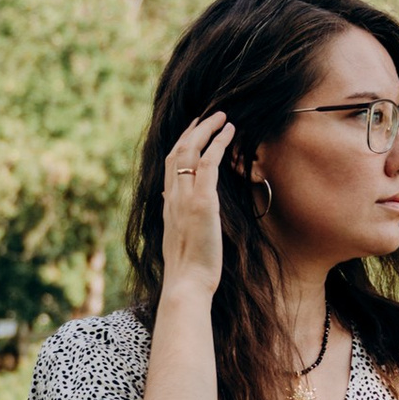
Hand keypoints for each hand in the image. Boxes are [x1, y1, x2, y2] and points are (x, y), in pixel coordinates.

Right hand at [161, 112, 232, 300]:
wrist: (186, 284)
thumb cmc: (187, 269)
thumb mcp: (176, 237)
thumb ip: (174, 216)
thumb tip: (167, 200)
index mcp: (168, 205)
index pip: (170, 164)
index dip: (181, 143)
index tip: (192, 131)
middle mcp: (172, 196)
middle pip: (177, 151)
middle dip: (193, 129)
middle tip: (208, 115)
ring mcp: (185, 197)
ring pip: (191, 150)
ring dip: (207, 129)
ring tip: (223, 116)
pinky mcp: (202, 202)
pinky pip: (209, 163)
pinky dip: (219, 143)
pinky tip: (231, 131)